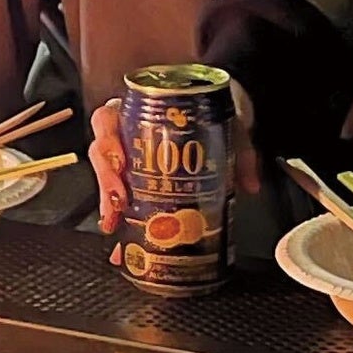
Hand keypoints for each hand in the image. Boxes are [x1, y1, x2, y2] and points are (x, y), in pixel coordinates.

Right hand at [87, 82, 264, 235]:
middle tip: (118, 202)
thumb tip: (250, 185)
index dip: (107, 141)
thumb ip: (239, 148)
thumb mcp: (227, 119)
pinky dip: (124, 224)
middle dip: (106, 180)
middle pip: (102, 154)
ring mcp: (130, 159)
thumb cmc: (213, 107)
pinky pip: (123, 200)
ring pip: (107, 179)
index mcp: (140, 111)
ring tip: (115, 226)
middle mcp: (127, 133)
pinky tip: (122, 246)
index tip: (120, 162)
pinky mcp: (138, 182)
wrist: (222, 107)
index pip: (108, 119)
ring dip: (109, 204)